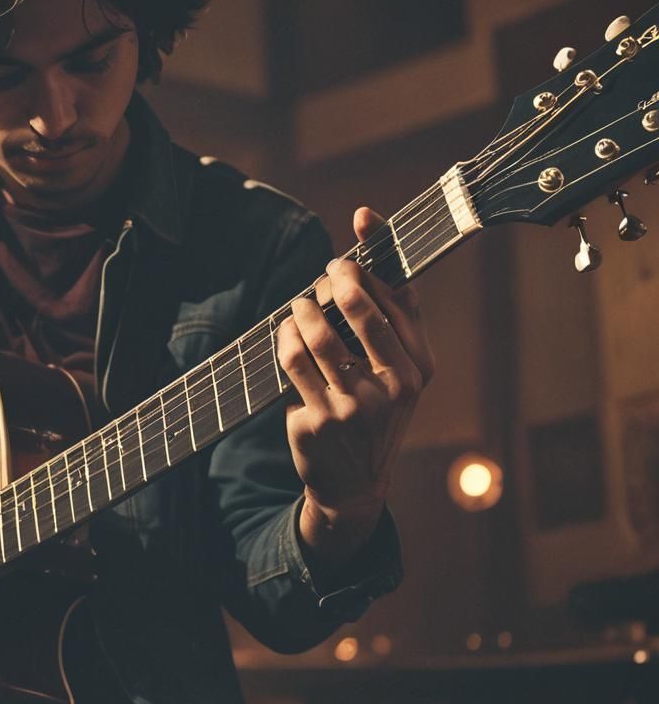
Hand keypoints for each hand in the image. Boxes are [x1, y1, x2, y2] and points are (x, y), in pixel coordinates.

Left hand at [277, 207, 434, 564]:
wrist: (354, 484)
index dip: (377, 252)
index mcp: (420, 368)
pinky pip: (291, 363)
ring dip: (302, 309)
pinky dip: (284, 340)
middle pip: (359, 309)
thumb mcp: (401, 373)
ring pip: (317, 334)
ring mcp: (354, 408)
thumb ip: (394, 316)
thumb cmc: (377, 411)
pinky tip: (286, 335)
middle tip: (326, 271)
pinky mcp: (317, 421)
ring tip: (300, 306)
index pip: (401, 296)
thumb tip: (372, 241)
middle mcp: (394, 387)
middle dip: (336, 277)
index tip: (361, 219)